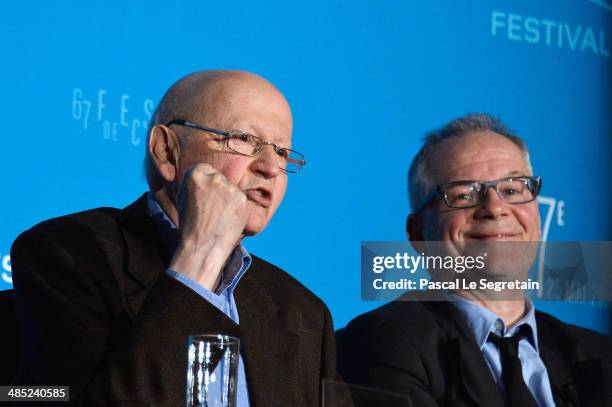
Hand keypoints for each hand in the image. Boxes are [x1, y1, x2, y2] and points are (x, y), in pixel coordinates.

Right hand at [169, 164, 248, 290]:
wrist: (203, 246)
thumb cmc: (190, 226)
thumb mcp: (184, 198)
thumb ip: (195, 184)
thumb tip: (205, 177)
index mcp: (195, 175)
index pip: (205, 169)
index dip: (206, 182)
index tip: (205, 194)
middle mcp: (214, 178)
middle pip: (219, 178)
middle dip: (218, 190)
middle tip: (213, 208)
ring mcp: (230, 188)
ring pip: (231, 189)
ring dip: (228, 199)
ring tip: (219, 217)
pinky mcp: (242, 199)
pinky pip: (240, 199)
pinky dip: (237, 208)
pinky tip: (228, 220)